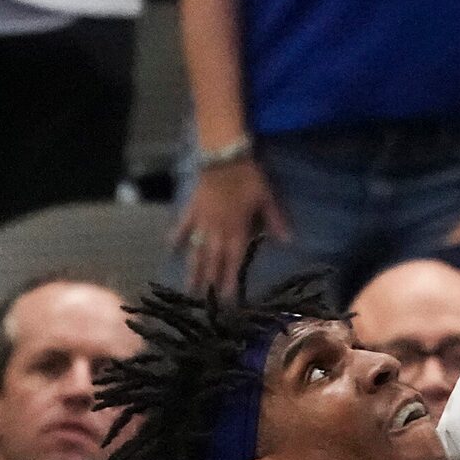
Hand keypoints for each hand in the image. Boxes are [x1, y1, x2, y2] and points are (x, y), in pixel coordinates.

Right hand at [174, 156, 289, 294]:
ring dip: (193, 269)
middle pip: (213, 260)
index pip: (234, 261)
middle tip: (205, 302)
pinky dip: (176, 237)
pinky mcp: (192, 208)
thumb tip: (289, 241)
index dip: (230, 280)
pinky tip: (170, 249)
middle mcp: (217, 230)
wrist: (223, 156)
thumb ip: (275, 220)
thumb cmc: (248, 177)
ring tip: (188, 288)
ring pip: (196, 250)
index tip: (227, 300)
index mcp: (237, 230)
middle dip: (210, 282)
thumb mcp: (266, 198)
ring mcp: (202, 221)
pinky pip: (183, 226)